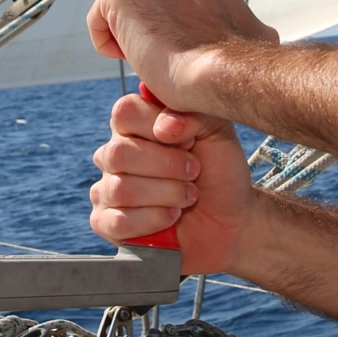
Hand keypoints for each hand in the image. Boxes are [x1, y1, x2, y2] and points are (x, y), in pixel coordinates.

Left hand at [85, 0, 278, 113]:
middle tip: (164, 52)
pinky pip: (98, 21)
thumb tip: (263, 33)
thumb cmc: (239, 60)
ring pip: (119, 9)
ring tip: (152, 57)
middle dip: (146, 22)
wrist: (221, 72)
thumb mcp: (253, 29)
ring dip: (129, 34)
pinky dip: (107, 44)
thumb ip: (243, 21)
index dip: (169, 21)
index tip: (180, 43)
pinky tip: (132, 57)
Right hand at [87, 88, 254, 275]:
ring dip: (166, 194)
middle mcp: (113, 155)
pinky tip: (172, 217)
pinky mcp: (107, 224)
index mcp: (133, 126)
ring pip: (120, 189)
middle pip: (119, 153)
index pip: (124, 113)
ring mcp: (106, 190)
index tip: (190, 141)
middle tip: (194, 172)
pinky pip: (117, 222)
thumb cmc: (218, 170)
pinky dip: (152, 220)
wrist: (231, 218)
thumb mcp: (216, 131)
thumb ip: (192, 115)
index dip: (157, 127)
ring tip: (189, 197)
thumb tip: (163, 127)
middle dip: (167, 166)